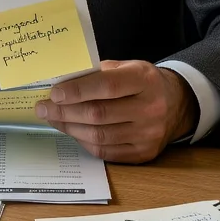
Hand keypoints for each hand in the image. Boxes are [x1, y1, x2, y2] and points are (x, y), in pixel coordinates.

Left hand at [34, 61, 198, 162]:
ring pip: (99, 136)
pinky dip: (83, 141)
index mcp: (145, 80)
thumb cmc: (142, 82)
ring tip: (53, 119)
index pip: (106, 86)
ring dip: (70, 128)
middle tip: (43, 109)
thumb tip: (61, 83)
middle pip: (98, 114)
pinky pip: (105, 152)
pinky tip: (72, 131)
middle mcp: (150, 109)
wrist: (175, 104)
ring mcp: (148, 134)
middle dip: (64, 112)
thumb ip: (97, 73)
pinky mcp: (144, 153)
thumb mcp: (126, 67)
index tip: (53, 93)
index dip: (77, 91)